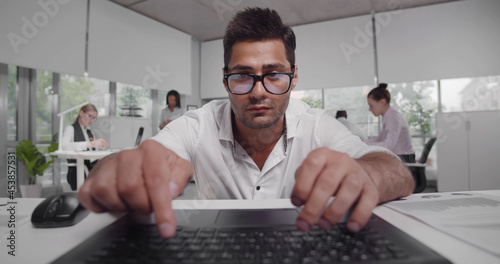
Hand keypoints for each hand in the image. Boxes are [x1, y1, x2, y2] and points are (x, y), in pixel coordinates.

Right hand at [78, 140, 193, 237]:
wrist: (144, 158)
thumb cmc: (160, 166)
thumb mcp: (180, 168)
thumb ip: (179, 179)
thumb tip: (170, 191)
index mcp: (151, 151)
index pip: (155, 180)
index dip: (161, 208)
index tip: (166, 227)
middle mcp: (128, 155)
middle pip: (129, 188)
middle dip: (141, 205)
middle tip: (147, 205)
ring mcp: (108, 165)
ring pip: (106, 191)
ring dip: (122, 206)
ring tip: (132, 202)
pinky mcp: (92, 177)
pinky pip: (90, 196)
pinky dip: (102, 207)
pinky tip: (115, 202)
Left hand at [291, 147, 378, 232]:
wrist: (357, 171)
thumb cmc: (328, 174)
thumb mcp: (312, 172)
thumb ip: (302, 184)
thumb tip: (298, 203)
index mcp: (322, 155)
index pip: (311, 166)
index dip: (302, 186)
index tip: (296, 203)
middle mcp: (340, 161)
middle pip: (327, 182)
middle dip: (314, 206)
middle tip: (306, 222)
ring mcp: (357, 173)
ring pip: (349, 189)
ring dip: (335, 211)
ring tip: (325, 225)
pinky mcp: (371, 187)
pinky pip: (368, 200)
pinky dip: (360, 215)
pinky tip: (351, 226)